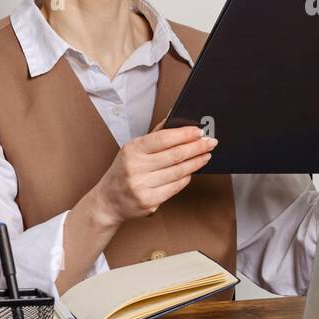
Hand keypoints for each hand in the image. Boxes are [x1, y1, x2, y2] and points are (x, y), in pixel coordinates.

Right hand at [90, 125, 216, 224]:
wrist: (108, 200)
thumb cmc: (124, 170)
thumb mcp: (133, 149)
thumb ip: (155, 135)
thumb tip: (175, 116)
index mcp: (132, 150)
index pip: (164, 138)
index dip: (185, 134)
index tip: (199, 131)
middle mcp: (135, 167)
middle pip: (175, 155)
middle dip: (197, 147)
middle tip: (211, 142)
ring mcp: (141, 186)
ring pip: (178, 172)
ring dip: (196, 162)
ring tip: (206, 155)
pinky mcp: (149, 202)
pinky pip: (175, 187)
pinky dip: (186, 178)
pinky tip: (192, 171)